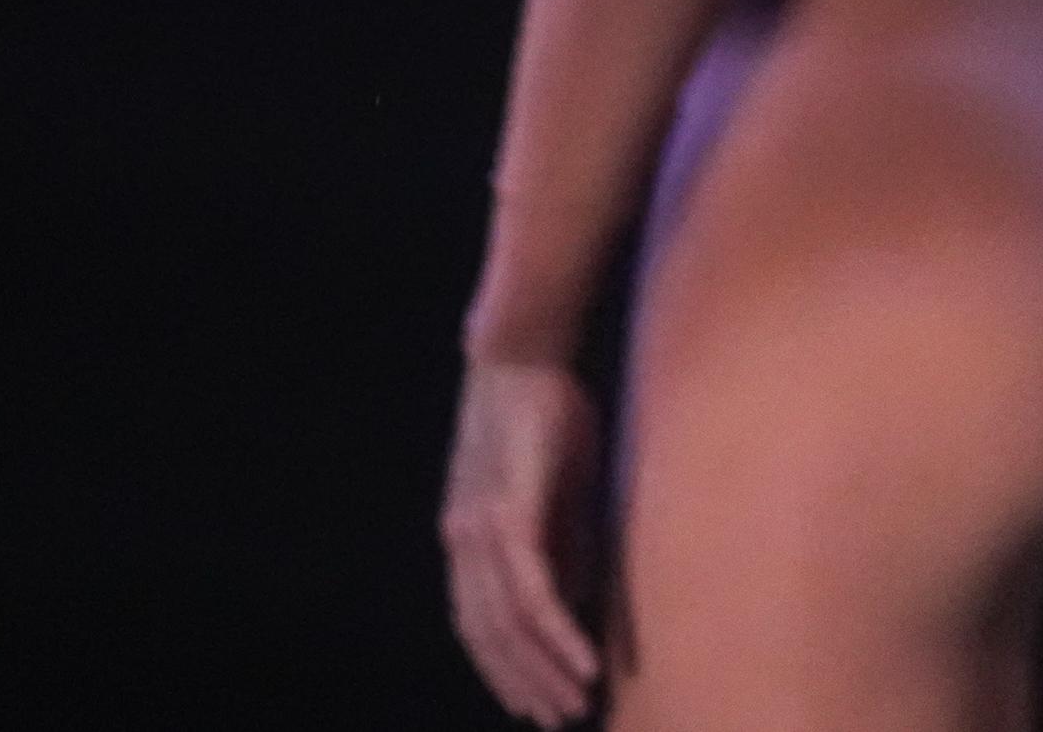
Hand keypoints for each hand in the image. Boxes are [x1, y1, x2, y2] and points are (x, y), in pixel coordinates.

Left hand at [441, 356, 605, 723]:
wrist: (523, 348)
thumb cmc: (546, 410)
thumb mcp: (553, 485)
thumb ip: (558, 540)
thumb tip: (569, 599)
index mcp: (466, 537)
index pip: (477, 623)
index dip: (503, 667)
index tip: (535, 701)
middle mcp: (463, 542)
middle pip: (487, 636)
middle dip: (523, 684)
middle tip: (559, 718)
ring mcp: (481, 531)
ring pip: (508, 625)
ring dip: (543, 670)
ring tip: (575, 702)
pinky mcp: (510, 515)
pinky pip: (530, 592)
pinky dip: (554, 633)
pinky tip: (579, 658)